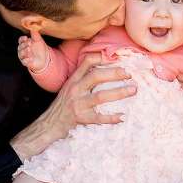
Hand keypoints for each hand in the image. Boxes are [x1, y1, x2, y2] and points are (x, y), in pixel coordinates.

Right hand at [11, 53, 136, 158]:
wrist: (49, 125)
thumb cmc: (62, 106)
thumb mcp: (69, 87)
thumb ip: (82, 78)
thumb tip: (102, 68)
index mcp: (73, 80)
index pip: (86, 62)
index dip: (102, 57)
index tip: (117, 57)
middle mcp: (75, 89)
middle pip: (96, 77)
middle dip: (114, 74)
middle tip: (129, 74)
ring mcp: (78, 104)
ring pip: (100, 96)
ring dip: (119, 93)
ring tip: (133, 90)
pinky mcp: (81, 118)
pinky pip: (99, 118)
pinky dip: (111, 117)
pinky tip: (122, 116)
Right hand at [17, 30, 48, 72]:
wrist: (45, 58)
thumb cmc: (40, 48)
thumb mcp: (38, 40)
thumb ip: (35, 33)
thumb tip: (32, 26)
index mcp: (24, 43)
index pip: (20, 40)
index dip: (22, 39)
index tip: (26, 37)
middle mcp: (22, 50)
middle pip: (20, 47)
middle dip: (24, 45)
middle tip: (30, 43)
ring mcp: (24, 57)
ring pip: (21, 54)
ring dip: (25, 51)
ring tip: (29, 49)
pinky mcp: (26, 63)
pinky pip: (24, 62)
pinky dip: (27, 60)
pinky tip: (31, 58)